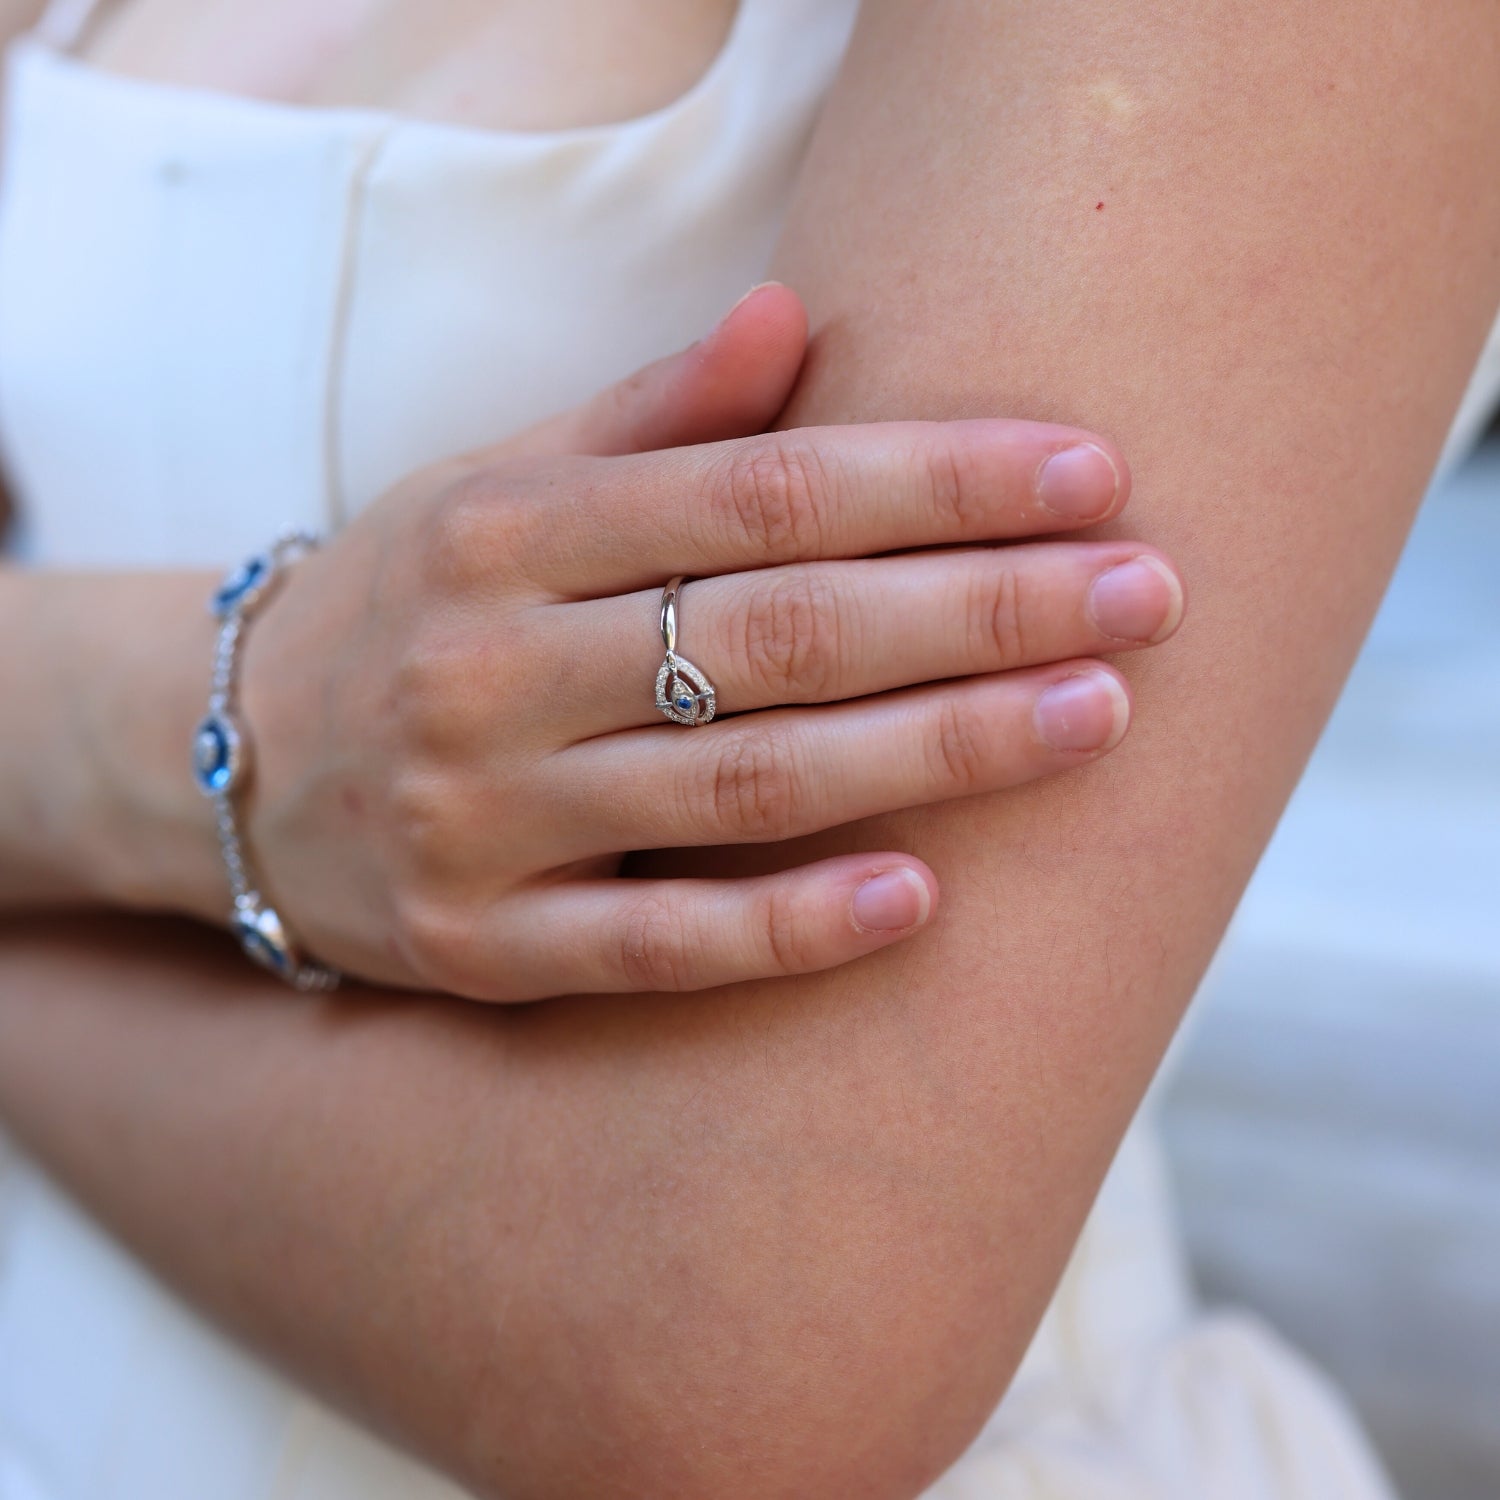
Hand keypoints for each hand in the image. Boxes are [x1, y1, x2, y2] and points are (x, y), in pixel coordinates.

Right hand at [240, 285, 1183, 999]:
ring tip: (1092, 716)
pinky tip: (923, 897)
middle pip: (778, 632)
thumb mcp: (498, 485)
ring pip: (740, 784)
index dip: (935, 477)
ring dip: (933, 753)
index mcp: (509, 529)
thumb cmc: (409, 604)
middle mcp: (494, 667)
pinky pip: (655, 943)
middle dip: (978, 609)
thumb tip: (796, 318)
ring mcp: (484, 818)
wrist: (222, 761)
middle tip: (1147, 591)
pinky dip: (790, 925)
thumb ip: (647, 416)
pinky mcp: (481, 947)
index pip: (758, 490)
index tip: (1090, 470)